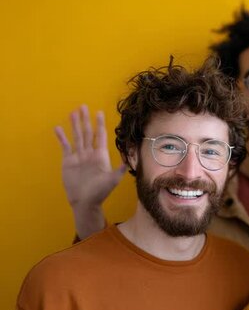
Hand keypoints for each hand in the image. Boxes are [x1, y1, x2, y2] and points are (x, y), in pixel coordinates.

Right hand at [55, 105, 125, 238]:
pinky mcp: (68, 162)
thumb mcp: (112, 180)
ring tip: (72, 113)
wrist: (85, 202)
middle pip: (87, 132)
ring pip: (77, 137)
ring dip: (74, 125)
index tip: (99, 112)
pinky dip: (62, 138)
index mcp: (101, 155)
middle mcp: (90, 153)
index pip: (100, 136)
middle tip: (83, 106)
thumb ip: (120, 169)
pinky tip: (58, 128)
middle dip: (85, 120)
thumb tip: (129, 160)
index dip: (99, 124)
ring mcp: (79, 156)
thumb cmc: (100, 192)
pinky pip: (65, 147)